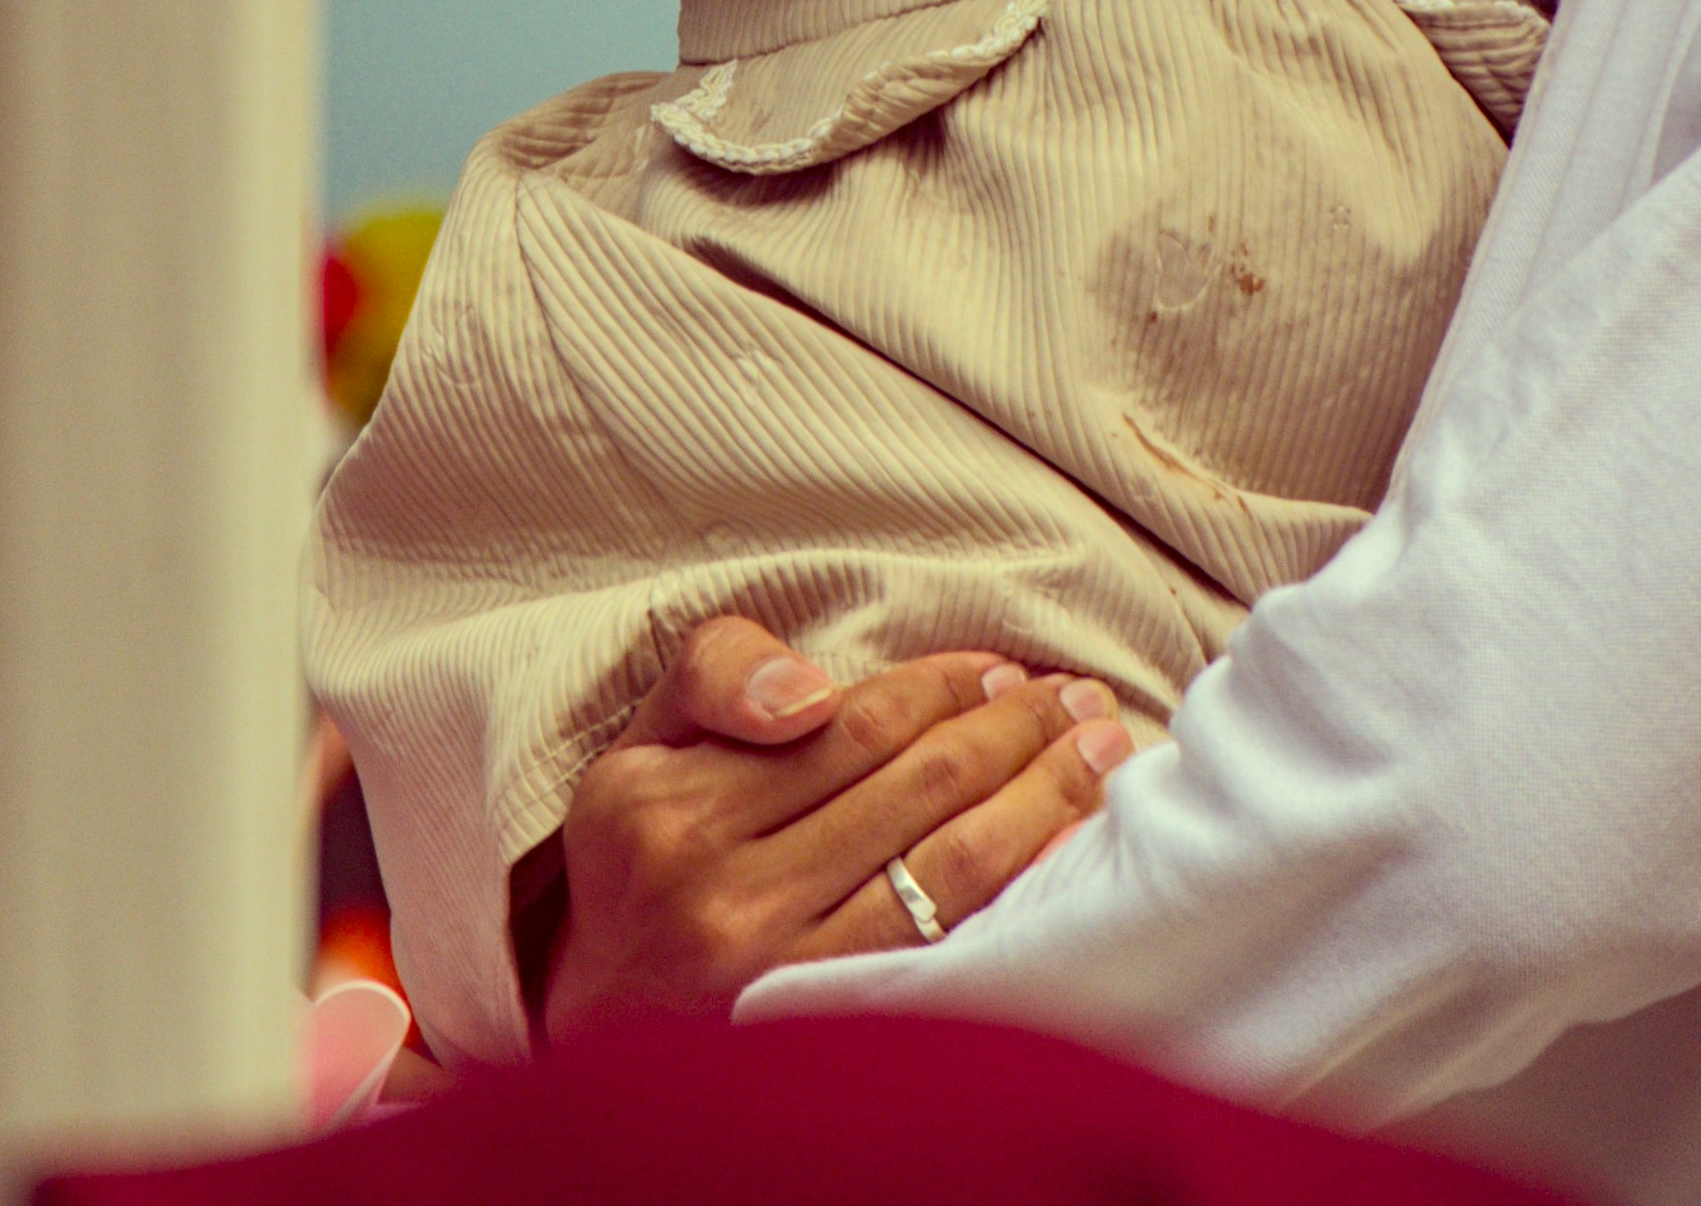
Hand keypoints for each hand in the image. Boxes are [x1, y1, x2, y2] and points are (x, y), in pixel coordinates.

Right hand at [533, 619, 1131, 1035]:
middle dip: (1014, 730)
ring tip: (1098, 749)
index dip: (946, 686)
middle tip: (1076, 700)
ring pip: (948, 864)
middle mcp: (718, 894)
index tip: (1005, 670)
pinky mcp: (825, 1030)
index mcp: (669, 807)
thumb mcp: (645, 741)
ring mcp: (776, 974)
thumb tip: (813, 691)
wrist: (603, 1009)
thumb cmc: (643, 852)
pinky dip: (1023, 882)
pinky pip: (951, 942)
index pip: (854, 723)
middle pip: (915, 785)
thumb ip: (718, 673)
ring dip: (1042, 795)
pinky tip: (1069, 841)